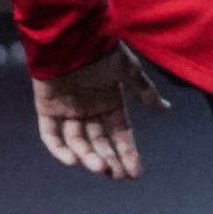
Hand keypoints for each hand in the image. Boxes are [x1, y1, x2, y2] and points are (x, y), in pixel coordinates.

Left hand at [32, 45, 170, 179]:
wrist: (71, 38)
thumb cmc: (102, 52)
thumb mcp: (128, 71)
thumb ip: (145, 91)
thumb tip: (166, 108)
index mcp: (109, 101)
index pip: (120, 133)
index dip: (127, 152)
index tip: (135, 173)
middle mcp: (89, 109)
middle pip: (99, 142)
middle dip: (108, 159)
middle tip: (116, 175)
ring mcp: (67, 110)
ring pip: (78, 141)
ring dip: (88, 156)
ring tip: (99, 167)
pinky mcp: (47, 109)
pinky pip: (51, 134)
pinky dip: (59, 149)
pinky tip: (72, 160)